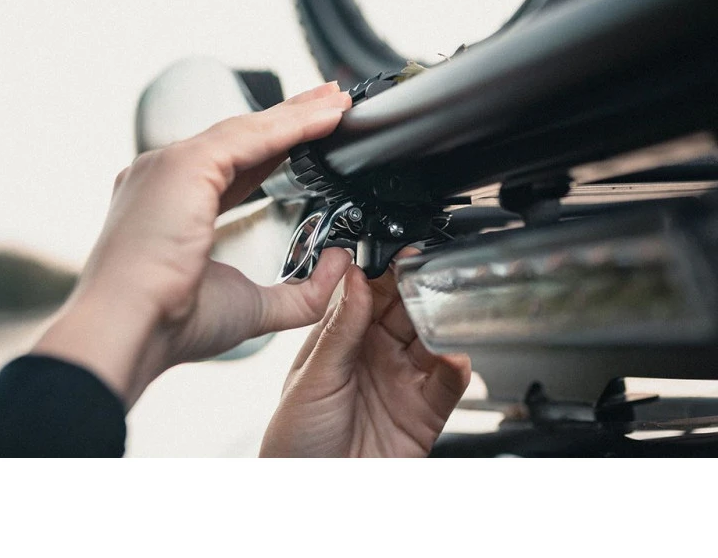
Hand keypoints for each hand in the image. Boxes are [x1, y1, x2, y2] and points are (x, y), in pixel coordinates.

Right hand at [32, 81, 353, 406]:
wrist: (126, 333)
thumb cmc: (169, 325)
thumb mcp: (251, 306)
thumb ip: (301, 292)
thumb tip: (340, 265)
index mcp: (171, 205)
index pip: (236, 166)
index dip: (277, 149)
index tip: (310, 138)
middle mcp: (165, 176)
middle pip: (242, 138)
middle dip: (290, 118)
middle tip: (329, 103)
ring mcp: (169, 165)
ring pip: (247, 131)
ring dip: (297, 114)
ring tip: (336, 100)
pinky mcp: (182, 163)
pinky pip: (250, 137)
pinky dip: (292, 125)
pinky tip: (326, 117)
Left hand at [260, 255, 470, 456]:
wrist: (315, 496)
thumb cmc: (296, 440)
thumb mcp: (314, 377)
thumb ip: (341, 328)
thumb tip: (355, 277)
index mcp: (343, 339)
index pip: (371, 295)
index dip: (386, 273)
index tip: (401, 254)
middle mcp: (375, 356)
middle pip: (406, 312)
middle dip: (419, 290)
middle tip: (430, 273)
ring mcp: (402, 382)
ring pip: (431, 341)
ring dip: (441, 323)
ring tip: (445, 309)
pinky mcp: (424, 412)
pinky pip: (448, 385)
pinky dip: (456, 367)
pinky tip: (453, 356)